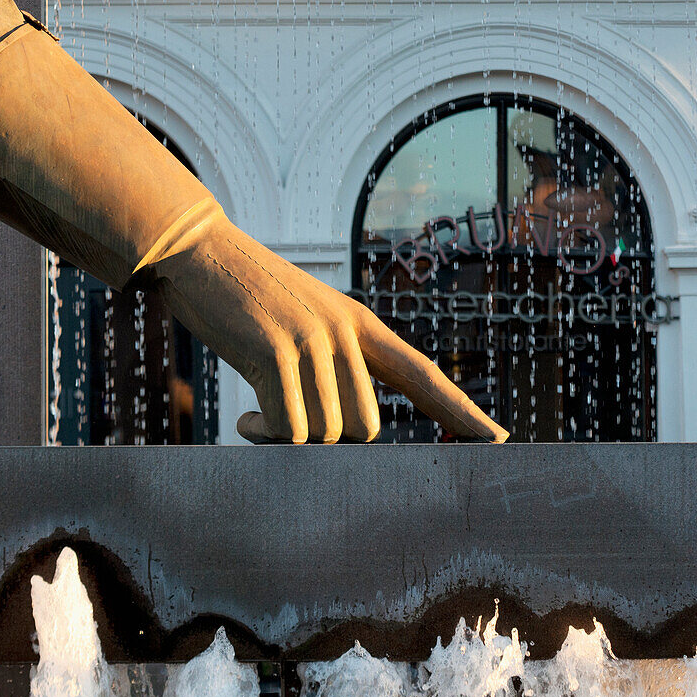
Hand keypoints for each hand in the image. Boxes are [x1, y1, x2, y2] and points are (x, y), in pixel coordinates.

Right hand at [151, 217, 508, 444]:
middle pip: (364, 429)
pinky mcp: (275, 352)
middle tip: (285, 429)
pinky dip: (264, 435)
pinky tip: (243, 420)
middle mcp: (345, 332)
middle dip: (328, 445)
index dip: (459, 410)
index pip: (420, 373)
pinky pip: (287, 427)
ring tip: (256, 418)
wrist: (198, 252)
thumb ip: (327, 363)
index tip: (498, 440)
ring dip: (287, 439)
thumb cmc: (243, 296)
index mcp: (358, 323)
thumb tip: (334, 430)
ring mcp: (312, 340)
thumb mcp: (298, 323)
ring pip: (325, 434)